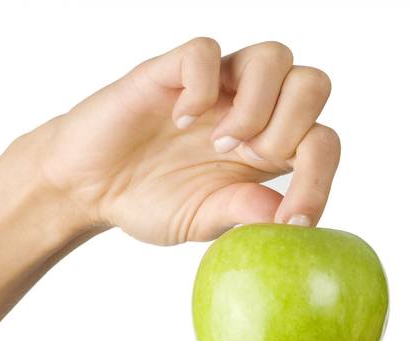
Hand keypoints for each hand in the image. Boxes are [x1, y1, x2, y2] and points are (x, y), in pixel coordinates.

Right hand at [30, 36, 340, 245]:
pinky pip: (206, 51)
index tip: (294, 220)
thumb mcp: (204, 219)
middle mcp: (250, 109)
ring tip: (218, 142)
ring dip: (257, 105)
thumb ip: (244, 212)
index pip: (322, 143)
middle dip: (292, 128)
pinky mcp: (172, 70)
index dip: (320, 179)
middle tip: (250, 160)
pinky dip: (200, 88)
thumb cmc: (150, 199)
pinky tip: (179, 118)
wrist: (88, 187)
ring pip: (274, 56)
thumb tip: (287, 219)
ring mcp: (214, 86)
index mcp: (268, 149)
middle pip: (314, 84)